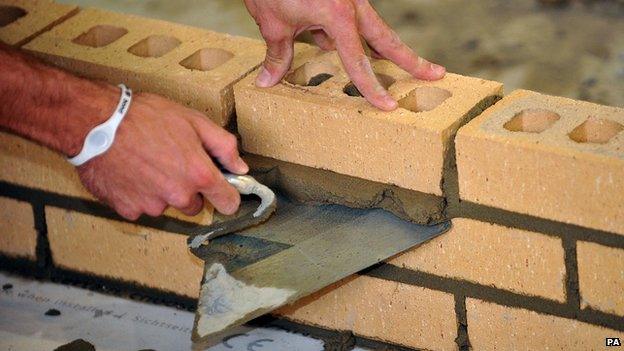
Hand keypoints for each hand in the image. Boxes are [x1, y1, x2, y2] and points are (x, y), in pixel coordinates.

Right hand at [77, 92, 247, 219]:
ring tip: (146, 163)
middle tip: (171, 163)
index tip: (221, 189)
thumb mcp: (194, 121)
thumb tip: (240, 167)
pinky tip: (129, 172)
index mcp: (199, 175)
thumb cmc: (145, 117)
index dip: (226, 195)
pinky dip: (137, 194)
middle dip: (188, 189)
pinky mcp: (128, 210)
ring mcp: (152, 206)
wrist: (96, 123)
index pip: (228, 203)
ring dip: (161, 191)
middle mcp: (179, 196)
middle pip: (194, 205)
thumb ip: (223, 146)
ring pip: (166, 205)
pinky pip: (140, 207)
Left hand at [244, 0, 445, 110]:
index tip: (388, 105)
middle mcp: (350, 6)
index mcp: (338, 15)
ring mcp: (348, 0)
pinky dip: (348, 37)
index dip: (371, 87)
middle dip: (411, 59)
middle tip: (436, 74)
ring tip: (408, 67)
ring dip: (383, 50)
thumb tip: (267, 81)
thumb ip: (278, 54)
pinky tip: (337, 45)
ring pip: (371, 30)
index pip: (358, 61)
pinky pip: (349, 22)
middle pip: (387, 39)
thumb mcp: (272, 22)